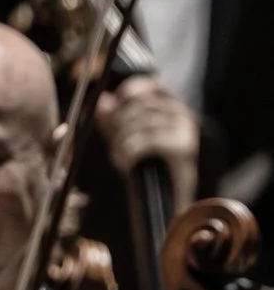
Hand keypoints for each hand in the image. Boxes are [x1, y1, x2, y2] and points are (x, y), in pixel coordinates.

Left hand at [95, 75, 198, 205]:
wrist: (165, 203)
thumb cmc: (146, 169)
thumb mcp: (126, 140)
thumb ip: (114, 120)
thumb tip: (104, 99)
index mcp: (170, 108)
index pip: (151, 86)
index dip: (129, 92)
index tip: (113, 108)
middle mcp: (182, 114)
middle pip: (142, 104)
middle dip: (119, 124)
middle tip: (114, 145)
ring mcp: (186, 130)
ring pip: (142, 123)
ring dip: (122, 143)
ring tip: (120, 159)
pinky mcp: (184, 147)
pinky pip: (147, 141)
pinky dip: (130, 154)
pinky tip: (127, 166)